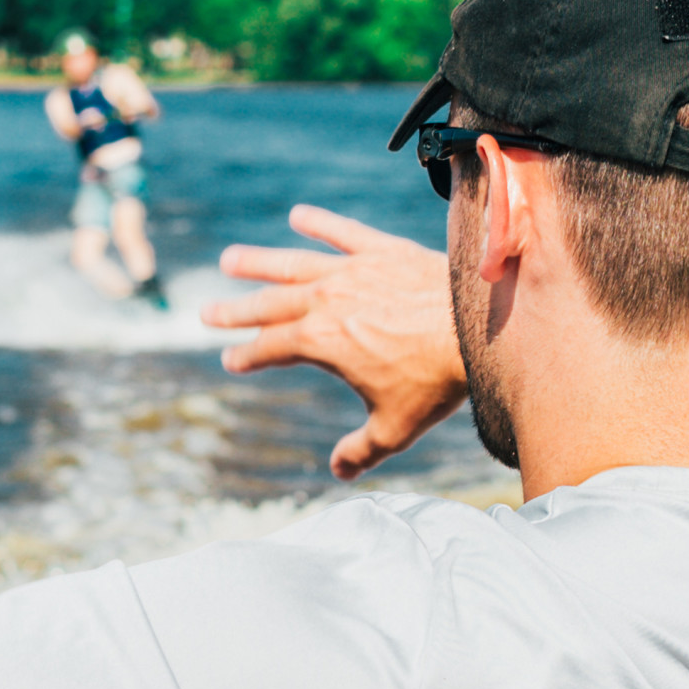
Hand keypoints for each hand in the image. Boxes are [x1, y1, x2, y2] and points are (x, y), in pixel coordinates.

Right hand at [204, 203, 464, 480]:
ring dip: (259, 262)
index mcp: (321, 342)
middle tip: (207, 311)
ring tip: (230, 259)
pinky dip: (320, 223)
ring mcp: (354, 271)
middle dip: (236, 310)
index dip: (246, 356)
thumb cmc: (437, 381)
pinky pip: (344, 234)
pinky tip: (298, 216)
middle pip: (270, 304)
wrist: (480, 329)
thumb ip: (360, 451)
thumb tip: (338, 472)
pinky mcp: (384, 251)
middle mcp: (327, 300)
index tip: (230, 360)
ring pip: (294, 263)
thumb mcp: (394, 428)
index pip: (270, 348)